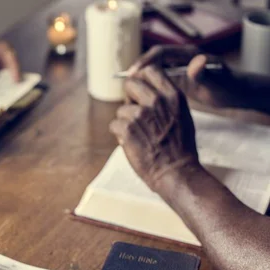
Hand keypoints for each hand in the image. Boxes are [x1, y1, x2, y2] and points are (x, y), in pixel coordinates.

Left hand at [109, 66, 201, 193]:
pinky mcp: (127, 129)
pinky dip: (120, 135)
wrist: (176, 172)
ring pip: (121, 109)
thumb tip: (146, 90)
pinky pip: (114, 125)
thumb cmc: (180, 147)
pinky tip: (132, 143)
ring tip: (138, 135)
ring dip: (125, 122)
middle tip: (134, 113)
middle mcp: (156, 101)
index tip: (138, 90)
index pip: (150, 70)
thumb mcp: (181, 114)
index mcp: (172, 95)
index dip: (140, 79)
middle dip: (129, 97)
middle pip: (130, 83)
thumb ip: (165, 99)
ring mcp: (140, 115)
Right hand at [128, 45, 247, 109]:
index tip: (132, 74)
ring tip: (130, 94)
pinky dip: (146, 87)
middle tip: (126, 86)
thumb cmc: (227, 87)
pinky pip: (156, 79)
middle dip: (138, 71)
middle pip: (152, 60)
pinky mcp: (176, 77)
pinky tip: (139, 99)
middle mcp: (181, 58)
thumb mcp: (216, 82)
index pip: (160, 53)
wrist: (234, 93)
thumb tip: (198, 61)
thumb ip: (205, 73)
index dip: (144, 62)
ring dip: (140, 80)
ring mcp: (177, 67)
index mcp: (189, 54)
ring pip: (152, 70)